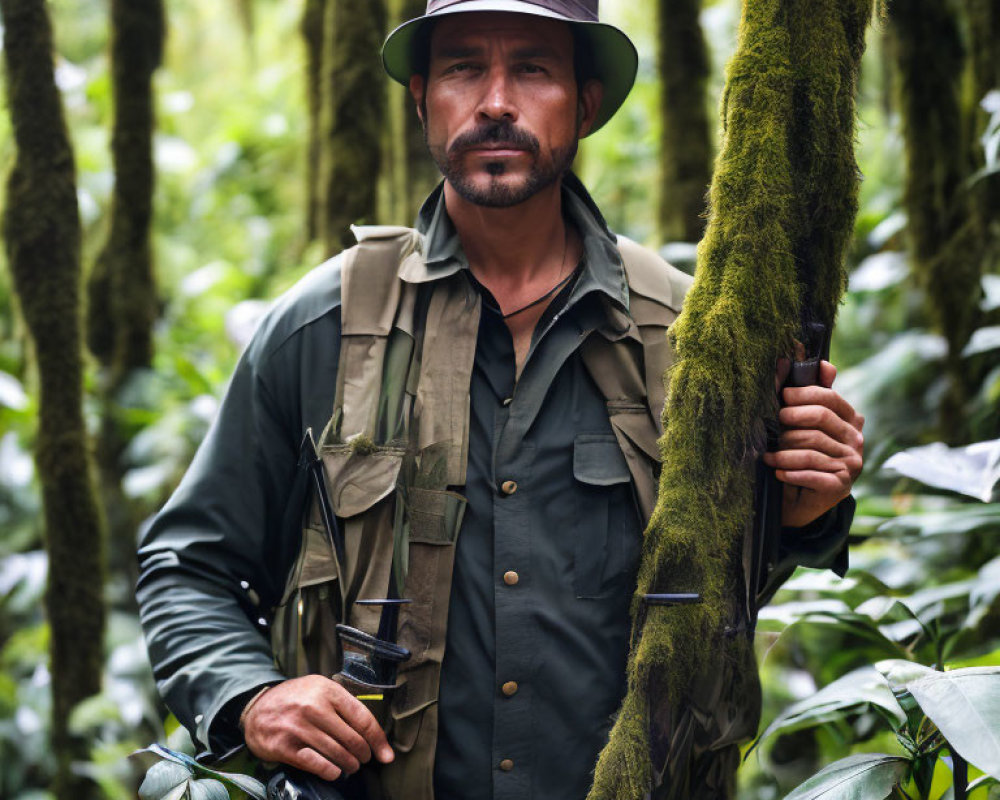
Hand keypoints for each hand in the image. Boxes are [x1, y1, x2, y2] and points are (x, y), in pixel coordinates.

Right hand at [241, 675, 393, 781]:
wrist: (257, 707)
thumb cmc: (295, 699)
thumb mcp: (319, 689)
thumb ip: (344, 705)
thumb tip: (372, 732)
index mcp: (327, 690)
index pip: (362, 718)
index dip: (377, 739)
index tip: (385, 754)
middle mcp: (313, 707)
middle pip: (352, 738)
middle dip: (363, 754)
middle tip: (364, 759)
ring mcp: (298, 727)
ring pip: (336, 753)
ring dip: (349, 765)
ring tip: (351, 766)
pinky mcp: (284, 746)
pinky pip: (315, 763)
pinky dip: (330, 771)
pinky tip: (334, 772)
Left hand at [763, 360, 863, 527]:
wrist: (800, 499)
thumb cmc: (798, 453)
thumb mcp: (801, 423)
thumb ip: (806, 394)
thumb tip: (808, 361)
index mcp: (850, 419)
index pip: (829, 398)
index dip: (804, 394)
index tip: (783, 397)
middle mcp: (856, 440)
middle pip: (820, 419)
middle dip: (791, 420)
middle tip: (772, 426)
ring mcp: (852, 464)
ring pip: (811, 447)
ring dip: (784, 451)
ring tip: (768, 455)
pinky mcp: (841, 486)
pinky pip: (812, 473)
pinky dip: (791, 471)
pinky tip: (778, 472)